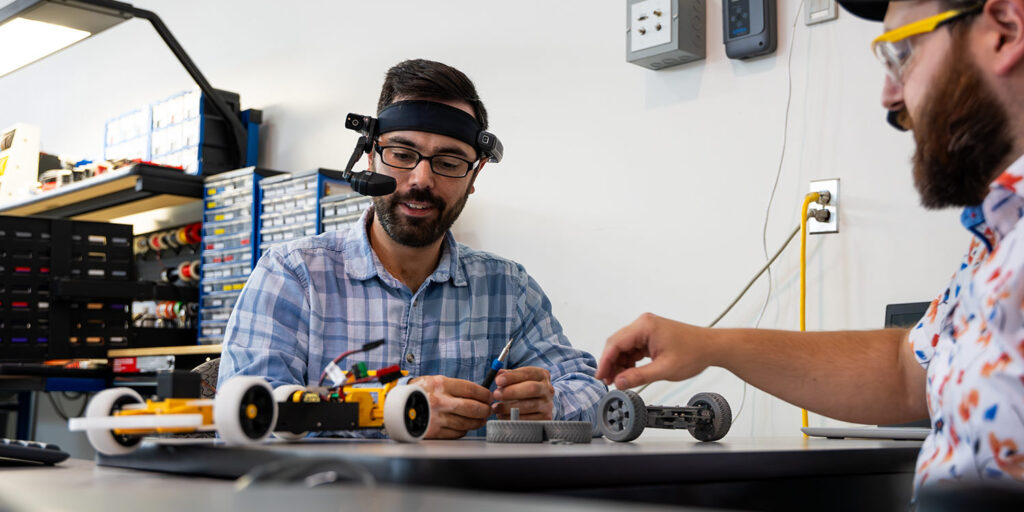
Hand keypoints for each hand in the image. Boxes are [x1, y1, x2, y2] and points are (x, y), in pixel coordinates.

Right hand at [409, 375, 491, 438]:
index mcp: (440, 384)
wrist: (396, 407)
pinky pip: (456, 433)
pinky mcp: (434, 431)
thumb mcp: (433, 381)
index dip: (484, 394)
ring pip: (467, 422)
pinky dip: (464, 430)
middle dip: (485, 410)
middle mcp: (439, 401)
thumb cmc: (416, 393)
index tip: (489, 397)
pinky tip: (466, 426)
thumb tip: (477, 393)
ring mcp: (437, 417)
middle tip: (488, 410)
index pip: (470, 389)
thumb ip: (453, 387)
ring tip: (481, 419)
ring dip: (478, 422)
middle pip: (472, 407)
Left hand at [492, 367, 554, 419]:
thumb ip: (507, 375)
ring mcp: (548, 405)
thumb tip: (498, 375)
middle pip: (532, 388)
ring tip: (496, 407)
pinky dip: (512, 418)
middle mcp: (547, 389)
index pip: (528, 373)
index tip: (498, 381)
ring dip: (509, 407)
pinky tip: (502, 415)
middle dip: (512, 392)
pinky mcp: (545, 418)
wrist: (538, 404)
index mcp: (541, 375)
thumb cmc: (523, 388)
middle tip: (496, 394)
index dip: (512, 377)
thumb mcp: (517, 378)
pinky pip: (528, 420)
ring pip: (529, 406)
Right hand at [596, 313, 714, 388]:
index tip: (600, 376)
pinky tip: (629, 373)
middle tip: (608, 381)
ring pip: (624, 347)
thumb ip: (638, 377)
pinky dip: (629, 361)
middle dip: (611, 364)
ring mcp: (647, 329)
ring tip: (619, 381)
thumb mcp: (664, 369)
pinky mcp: (651, 336)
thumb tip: (619, 383)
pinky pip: (633, 348)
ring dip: (620, 364)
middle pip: (617, 344)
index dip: (605, 362)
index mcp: (645, 327)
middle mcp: (644, 324)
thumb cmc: (694, 352)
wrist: (711, 348)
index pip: (615, 343)